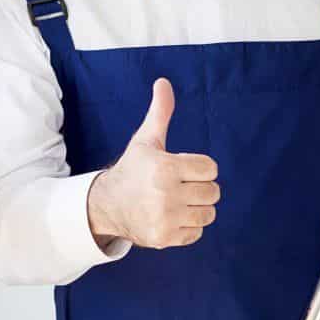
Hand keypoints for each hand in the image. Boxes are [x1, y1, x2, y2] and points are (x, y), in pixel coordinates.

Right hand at [86, 78, 219, 248]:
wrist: (106, 204)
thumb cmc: (133, 169)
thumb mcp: (146, 140)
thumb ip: (160, 112)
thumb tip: (164, 82)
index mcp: (165, 167)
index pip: (210, 169)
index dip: (200, 168)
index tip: (183, 170)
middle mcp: (165, 194)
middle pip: (213, 192)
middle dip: (200, 188)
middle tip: (180, 187)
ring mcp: (165, 218)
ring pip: (208, 214)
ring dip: (198, 208)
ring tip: (178, 202)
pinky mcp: (164, 238)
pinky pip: (197, 233)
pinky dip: (189, 227)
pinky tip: (172, 217)